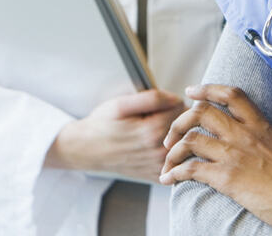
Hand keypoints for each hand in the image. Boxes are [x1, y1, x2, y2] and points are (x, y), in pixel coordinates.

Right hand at [46, 89, 184, 182]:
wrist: (86, 150)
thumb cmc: (102, 125)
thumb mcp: (121, 104)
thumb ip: (152, 98)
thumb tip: (176, 97)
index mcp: (151, 131)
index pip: (182, 109)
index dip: (174, 100)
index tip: (163, 101)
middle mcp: (158, 152)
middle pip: (185, 127)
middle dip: (177, 117)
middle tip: (160, 113)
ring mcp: (157, 166)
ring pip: (182, 143)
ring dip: (176, 134)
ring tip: (157, 128)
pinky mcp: (155, 175)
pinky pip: (176, 160)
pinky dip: (172, 150)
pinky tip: (157, 143)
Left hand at [159, 84, 271, 233]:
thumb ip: (262, 136)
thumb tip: (251, 137)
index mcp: (258, 124)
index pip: (230, 94)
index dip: (207, 89)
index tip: (191, 91)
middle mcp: (243, 134)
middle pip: (201, 112)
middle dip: (179, 122)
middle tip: (171, 136)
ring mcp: (233, 154)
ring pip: (191, 140)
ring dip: (173, 150)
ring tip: (167, 161)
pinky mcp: (227, 177)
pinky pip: (191, 168)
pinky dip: (175, 173)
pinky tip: (169, 179)